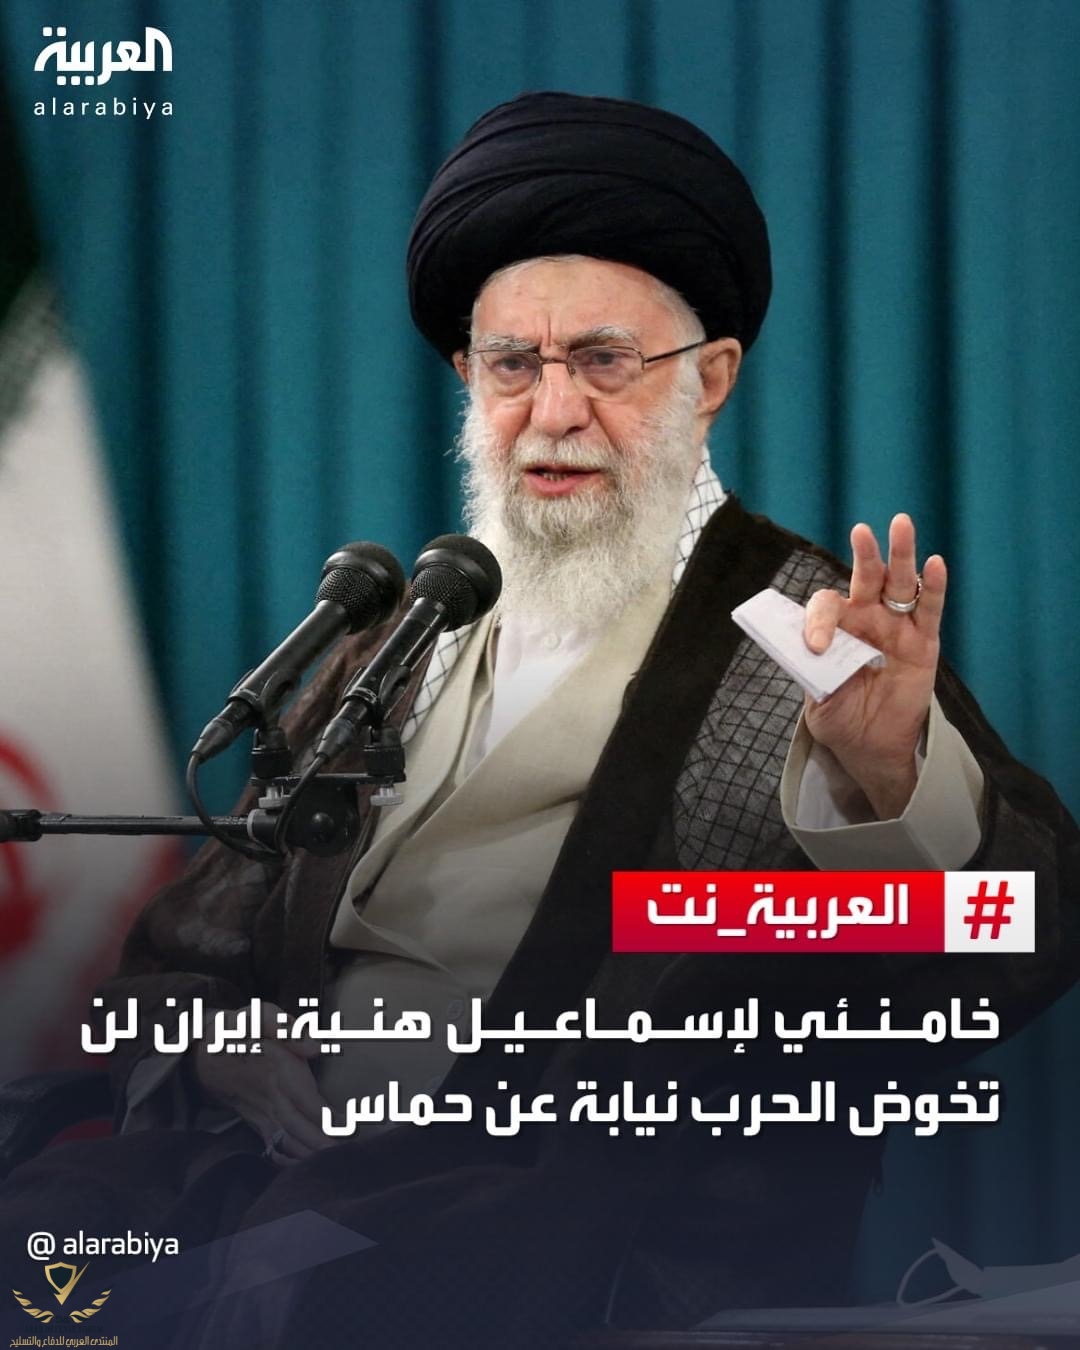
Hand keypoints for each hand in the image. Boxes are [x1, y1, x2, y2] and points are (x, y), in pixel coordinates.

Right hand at [192, 1002, 333, 1164]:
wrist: (200, 1052)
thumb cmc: (237, 1030)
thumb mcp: (258, 1016)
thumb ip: (286, 1027)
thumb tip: (315, 1046)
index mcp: (275, 1071)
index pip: (304, 1100)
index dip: (326, 1117)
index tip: (350, 1127)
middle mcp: (268, 1098)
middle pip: (298, 1128)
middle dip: (322, 1145)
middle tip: (348, 1155)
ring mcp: (261, 1113)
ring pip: (286, 1141)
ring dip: (309, 1156)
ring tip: (335, 1164)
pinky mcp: (255, 1121)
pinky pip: (272, 1146)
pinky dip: (288, 1160)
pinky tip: (305, 1167)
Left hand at [802, 513, 945, 818]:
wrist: (868, 748)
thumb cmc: (839, 717)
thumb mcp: (816, 697)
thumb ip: (811, 670)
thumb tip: (809, 648)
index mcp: (835, 628)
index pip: (827, 606)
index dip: (819, 621)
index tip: (817, 649)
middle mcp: (866, 620)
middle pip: (867, 578)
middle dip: (866, 553)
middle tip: (860, 530)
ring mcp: (897, 628)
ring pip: (901, 584)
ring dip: (901, 555)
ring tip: (901, 524)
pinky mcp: (924, 643)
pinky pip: (930, 610)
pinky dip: (934, 586)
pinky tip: (935, 563)